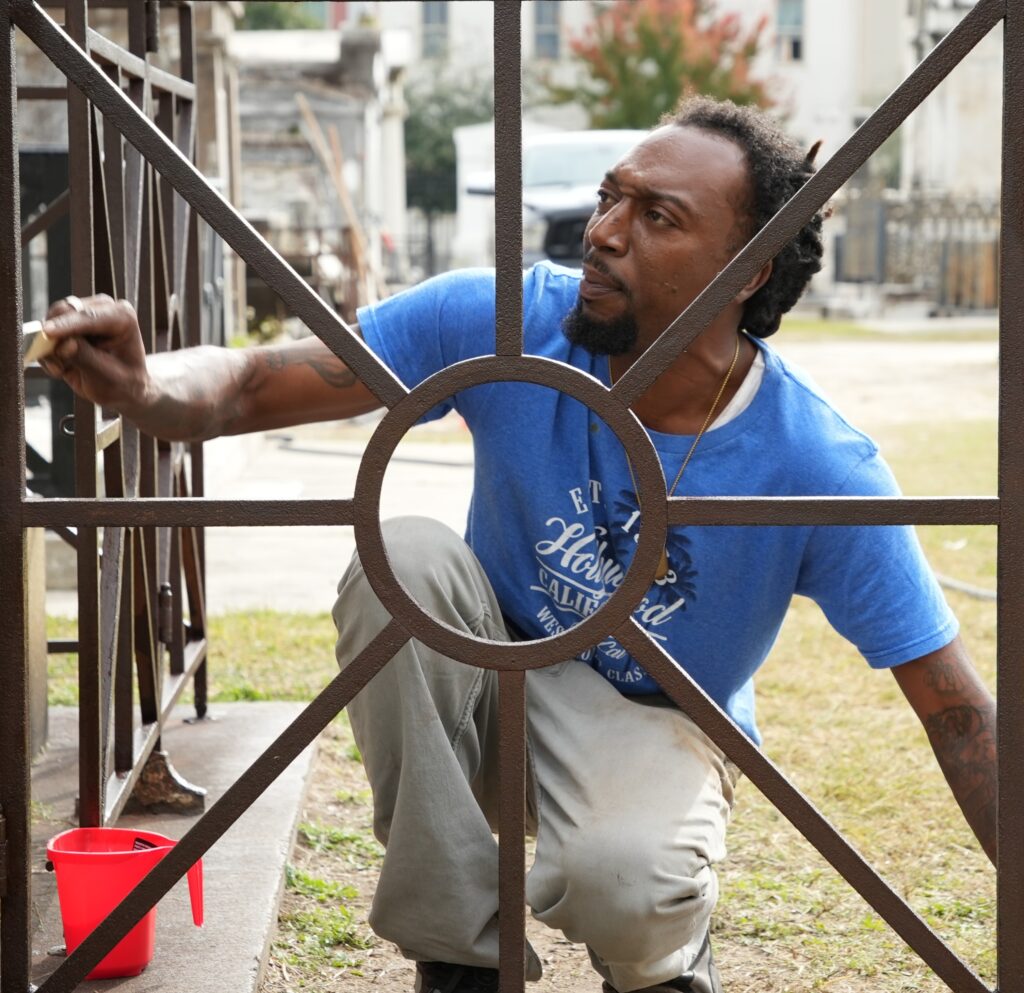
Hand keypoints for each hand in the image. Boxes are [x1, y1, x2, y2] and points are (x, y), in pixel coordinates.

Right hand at [38, 293, 150, 412]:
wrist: (121, 391)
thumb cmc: (123, 383)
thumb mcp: (108, 376)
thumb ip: (86, 358)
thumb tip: (64, 344)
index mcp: (123, 317)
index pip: (89, 316)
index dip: (67, 325)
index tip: (47, 332)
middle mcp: (102, 309)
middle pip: (64, 311)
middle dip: (55, 338)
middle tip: (59, 367)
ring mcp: (81, 314)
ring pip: (49, 322)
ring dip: (50, 349)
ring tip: (64, 370)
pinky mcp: (65, 325)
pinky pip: (43, 335)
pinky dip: (47, 354)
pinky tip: (62, 369)